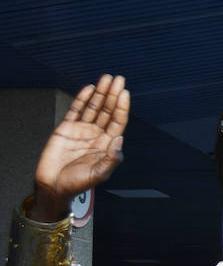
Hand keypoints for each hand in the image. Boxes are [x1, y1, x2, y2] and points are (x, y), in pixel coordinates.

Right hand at [31, 75, 129, 221]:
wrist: (54, 186)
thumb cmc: (77, 184)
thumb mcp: (100, 174)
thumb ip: (112, 158)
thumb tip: (119, 140)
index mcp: (107, 144)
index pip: (118, 122)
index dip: (122, 107)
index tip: (125, 92)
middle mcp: (96, 135)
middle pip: (108, 110)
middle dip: (113, 95)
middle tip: (118, 79)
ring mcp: (81, 130)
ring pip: (93, 107)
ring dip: (100, 93)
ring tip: (107, 79)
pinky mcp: (66, 128)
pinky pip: (76, 110)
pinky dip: (82, 99)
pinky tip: (90, 89)